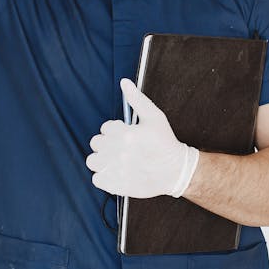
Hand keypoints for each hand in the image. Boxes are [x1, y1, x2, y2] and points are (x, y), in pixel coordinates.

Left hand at [86, 79, 199, 198]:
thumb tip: (124, 82)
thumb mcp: (154, 116)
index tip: (127, 135)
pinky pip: (96, 179)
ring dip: (102, 159)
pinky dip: (103, 176)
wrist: (175, 171)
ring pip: (92, 161)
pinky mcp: (115, 185)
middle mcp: (119, 153)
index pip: (105, 128)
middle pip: (96, 143)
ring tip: (115, 159)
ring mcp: (116, 170)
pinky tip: (116, 171)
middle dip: (108, 143)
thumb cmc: (165, 143)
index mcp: (126, 135)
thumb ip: (136, 99)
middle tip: (122, 147)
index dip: (115, 130)